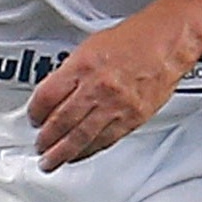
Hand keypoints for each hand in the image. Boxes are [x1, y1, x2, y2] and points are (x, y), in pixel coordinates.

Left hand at [28, 14, 193, 168]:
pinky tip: (81, 155)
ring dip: (63, 153)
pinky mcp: (132, 118)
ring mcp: (115, 106)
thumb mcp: (91, 47)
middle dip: (46, 139)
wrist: (167, 42)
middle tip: (39, 147)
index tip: (33, 119)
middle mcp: (96, 88)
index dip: (35, 112)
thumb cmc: (135, 39)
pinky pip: (105, 140)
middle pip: (61, 122)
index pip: (47, 97)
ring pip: (81, 137)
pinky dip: (89, 150)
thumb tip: (56, 93)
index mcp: (82, 67)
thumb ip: (72, 72)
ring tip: (52, 161)